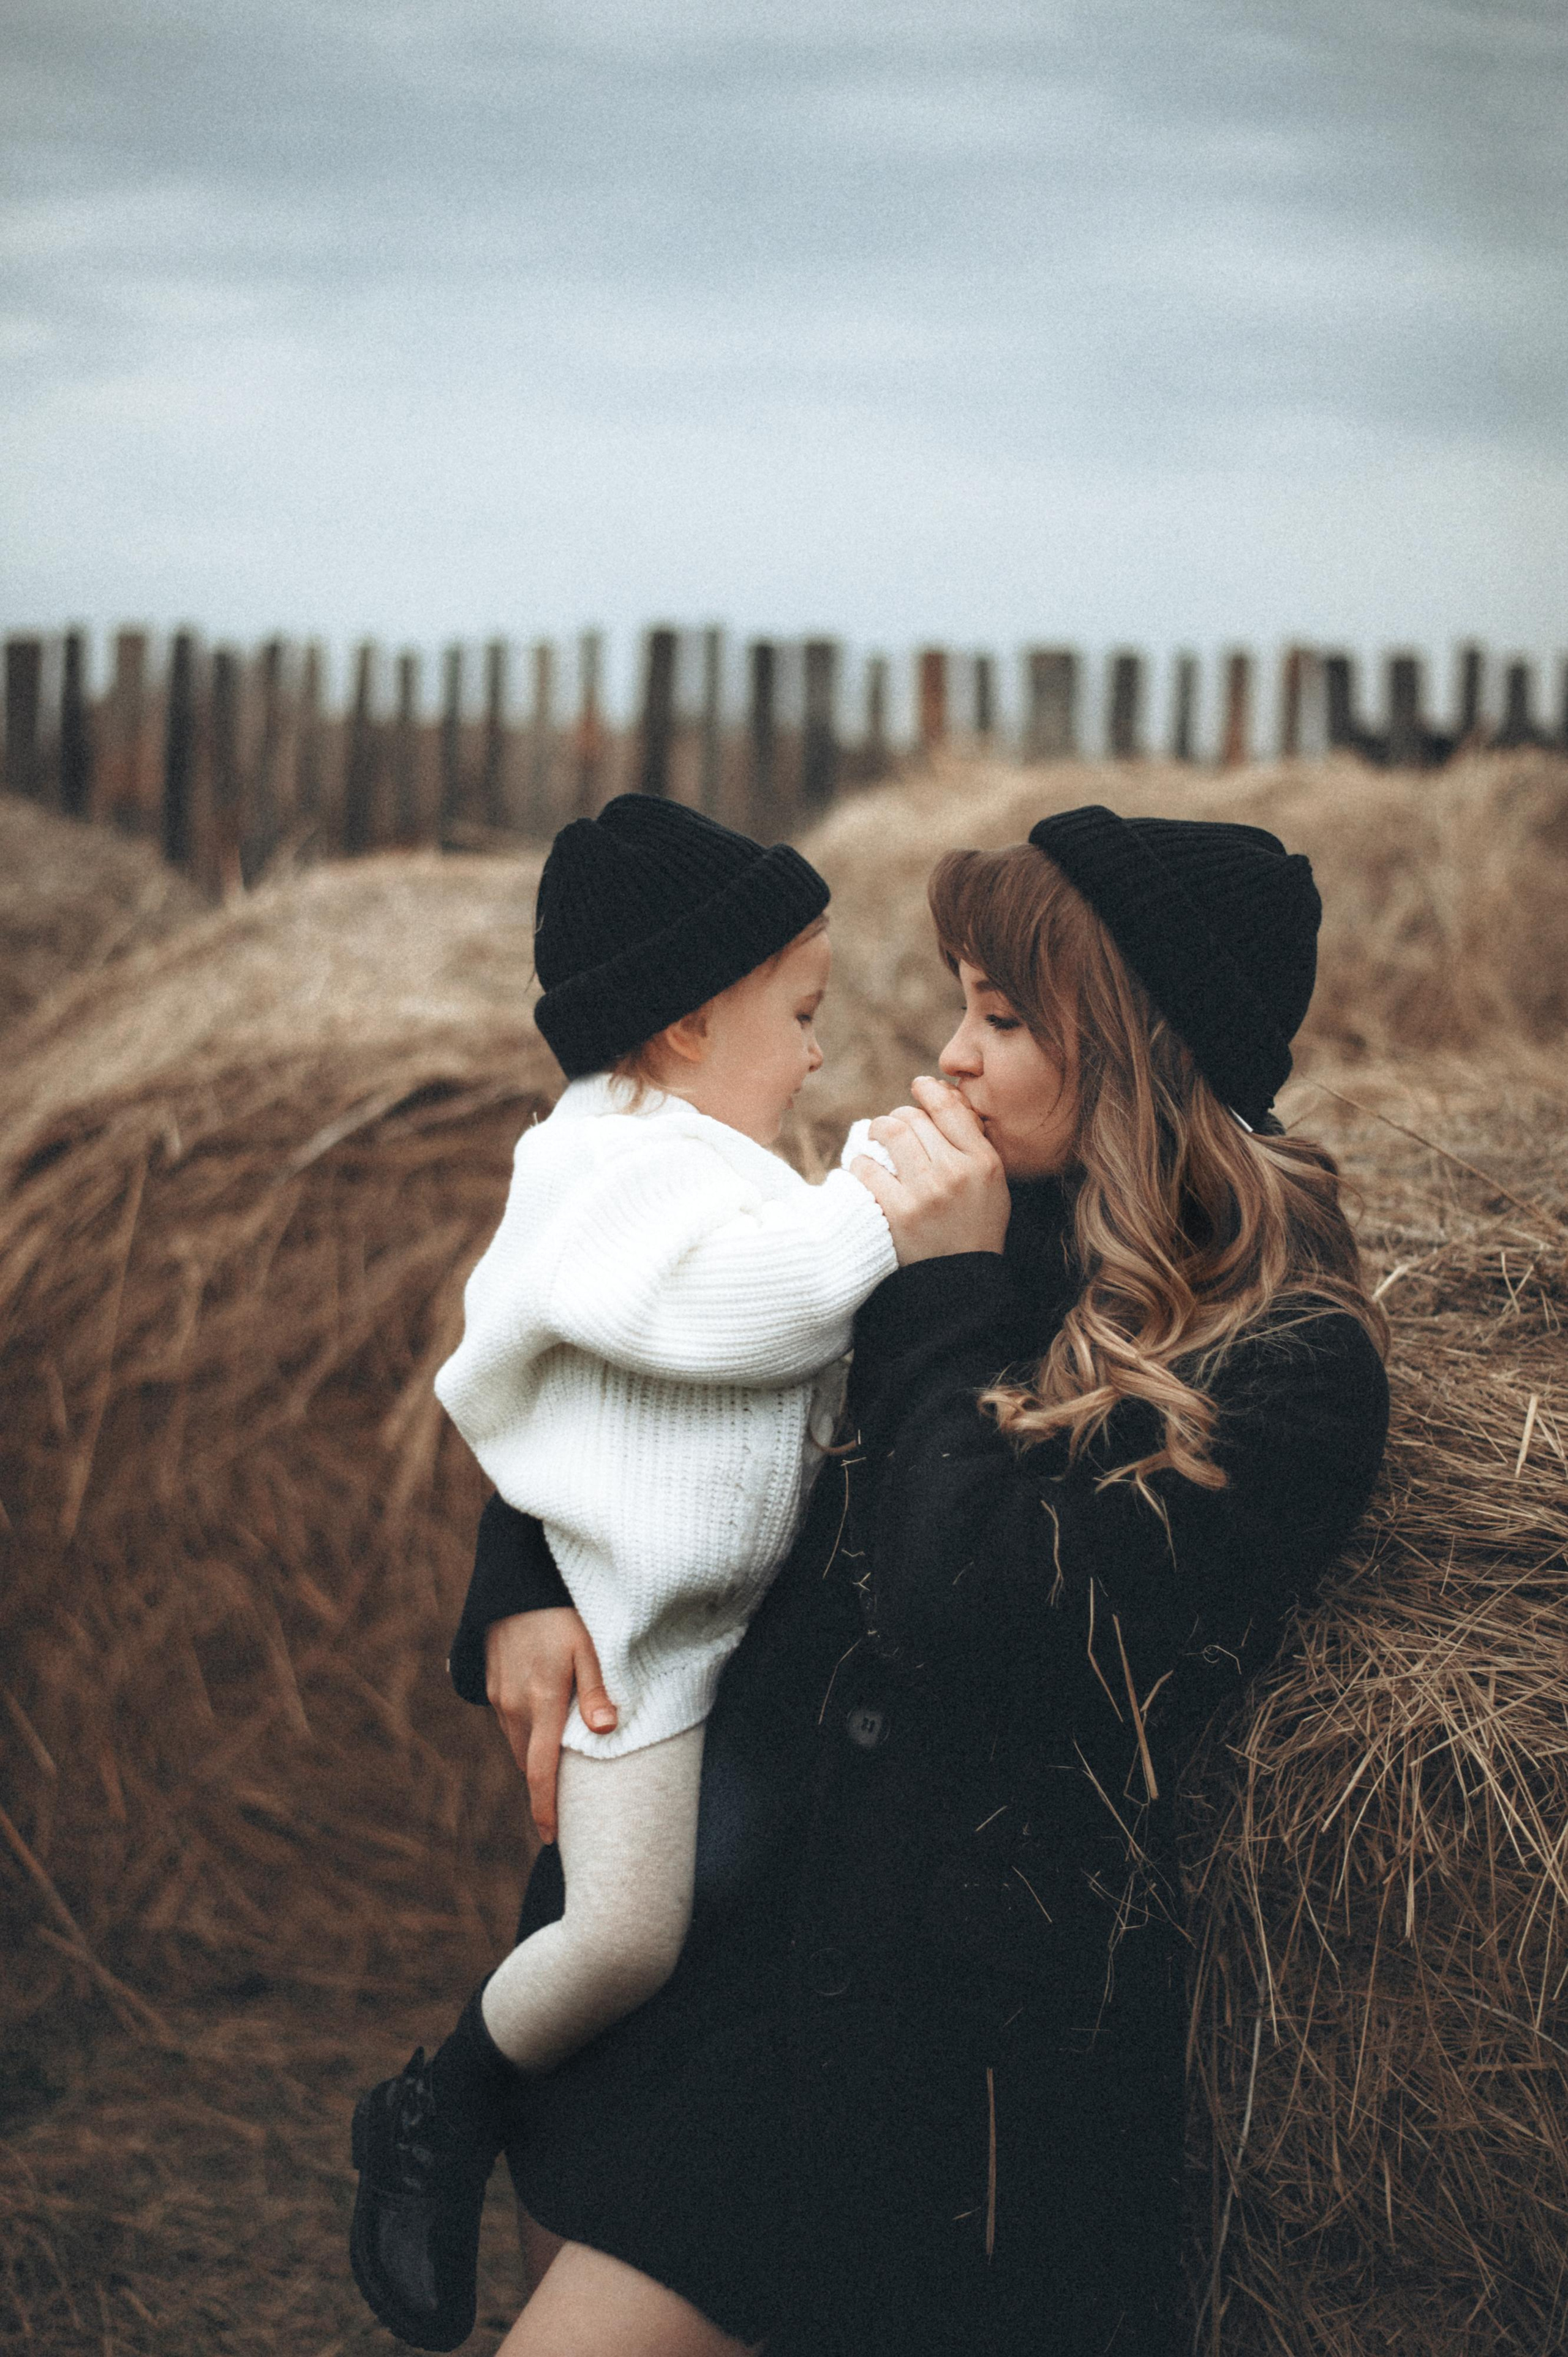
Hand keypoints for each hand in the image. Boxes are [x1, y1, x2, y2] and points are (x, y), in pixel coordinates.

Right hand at [483, 1608, 616, 1842]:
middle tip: (572, 1796)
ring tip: (563, 1755)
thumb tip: (607, 1730)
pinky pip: (510, 1721)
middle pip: (530, 1763)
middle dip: (547, 1782)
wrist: (516, 1585)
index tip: (551, 1838)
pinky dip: (527, 1729)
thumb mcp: (589, 1646)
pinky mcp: (491, 1685)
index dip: (545, 1808)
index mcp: (541, 1702)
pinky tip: (546, 1715)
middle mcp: (513, 1706)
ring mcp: (499, 1696)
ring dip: (537, 1753)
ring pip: (519, 1743)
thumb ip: (596, 1690)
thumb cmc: (562, 1614)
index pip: (541, 1771)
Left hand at [850, 1075, 1010, 1264]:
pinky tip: (865, 1171)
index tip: (918, 1086)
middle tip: (893, 1127)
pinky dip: (860, 1164)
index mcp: (982, 1161)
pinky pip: (866, 1167)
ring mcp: (925, 1192)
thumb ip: (972, 1141)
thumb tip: (939, 1096)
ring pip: (888, 1132)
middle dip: (899, 1116)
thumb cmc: (975, 1224)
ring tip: (876, 1140)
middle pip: (913, 1117)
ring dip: (876, 1131)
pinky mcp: (897, 1212)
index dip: (928, 1089)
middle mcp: (955, 1172)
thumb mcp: (991, 1181)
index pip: (949, 1107)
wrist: (959, 1280)